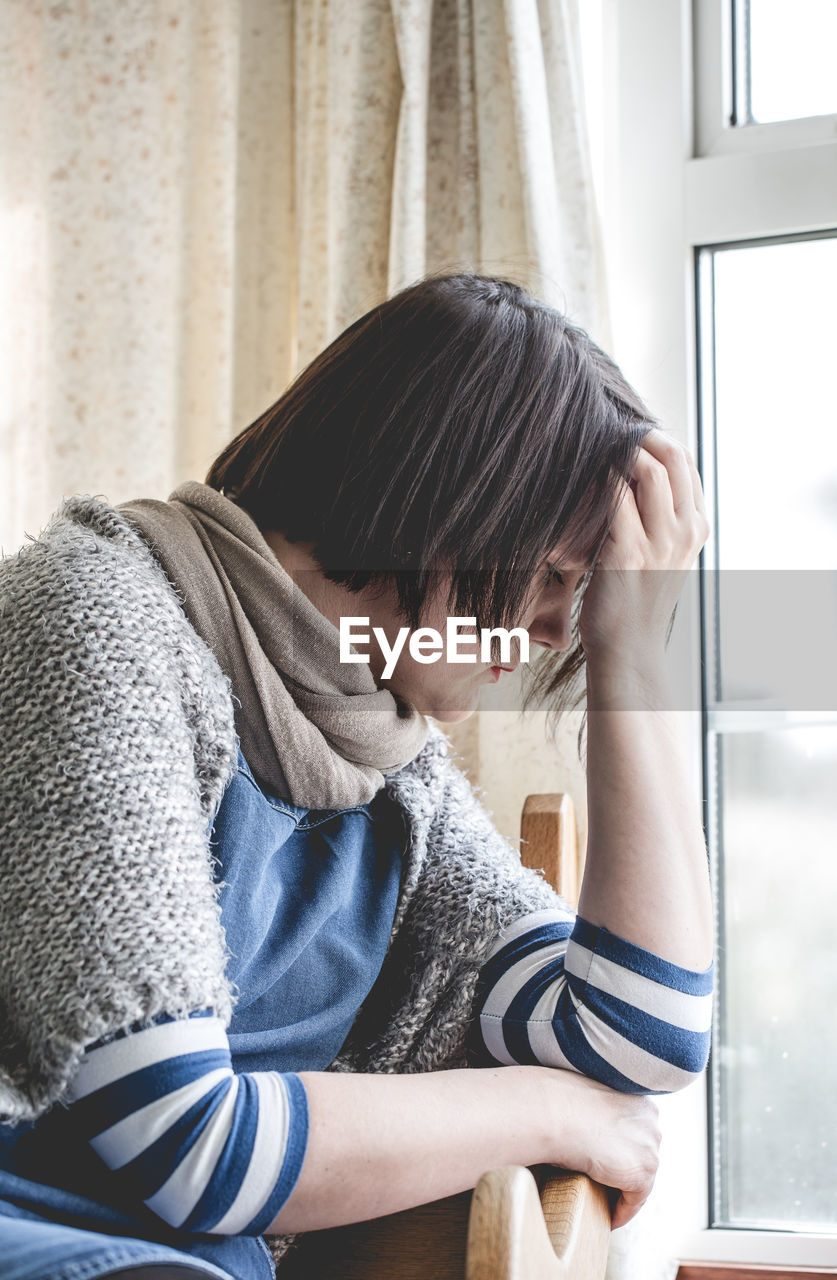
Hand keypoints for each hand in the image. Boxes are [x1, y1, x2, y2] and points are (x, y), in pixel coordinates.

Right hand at [540, 1069, 661, 1228]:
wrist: (554, 1111)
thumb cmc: (559, 1103)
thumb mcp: (587, 1101)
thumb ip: (600, 1114)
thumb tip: (587, 1127)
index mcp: (639, 1098)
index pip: (636, 1135)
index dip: (622, 1153)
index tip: (607, 1167)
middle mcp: (652, 1121)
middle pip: (642, 1157)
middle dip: (625, 1174)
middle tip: (605, 1189)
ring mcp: (650, 1146)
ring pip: (640, 1180)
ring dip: (623, 1194)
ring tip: (605, 1205)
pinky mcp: (642, 1172)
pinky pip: (634, 1202)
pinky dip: (620, 1213)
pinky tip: (606, 1219)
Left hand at [578, 428, 708, 671]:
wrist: (628, 651)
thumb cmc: (635, 603)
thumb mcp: (662, 558)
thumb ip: (658, 521)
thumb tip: (635, 481)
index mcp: (696, 529)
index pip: (687, 463)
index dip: (657, 440)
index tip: (627, 433)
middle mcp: (685, 531)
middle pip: (674, 456)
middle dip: (641, 434)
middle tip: (608, 429)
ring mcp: (660, 543)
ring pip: (649, 470)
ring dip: (619, 451)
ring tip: (591, 448)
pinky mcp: (629, 554)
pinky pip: (617, 498)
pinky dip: (599, 480)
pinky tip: (579, 477)